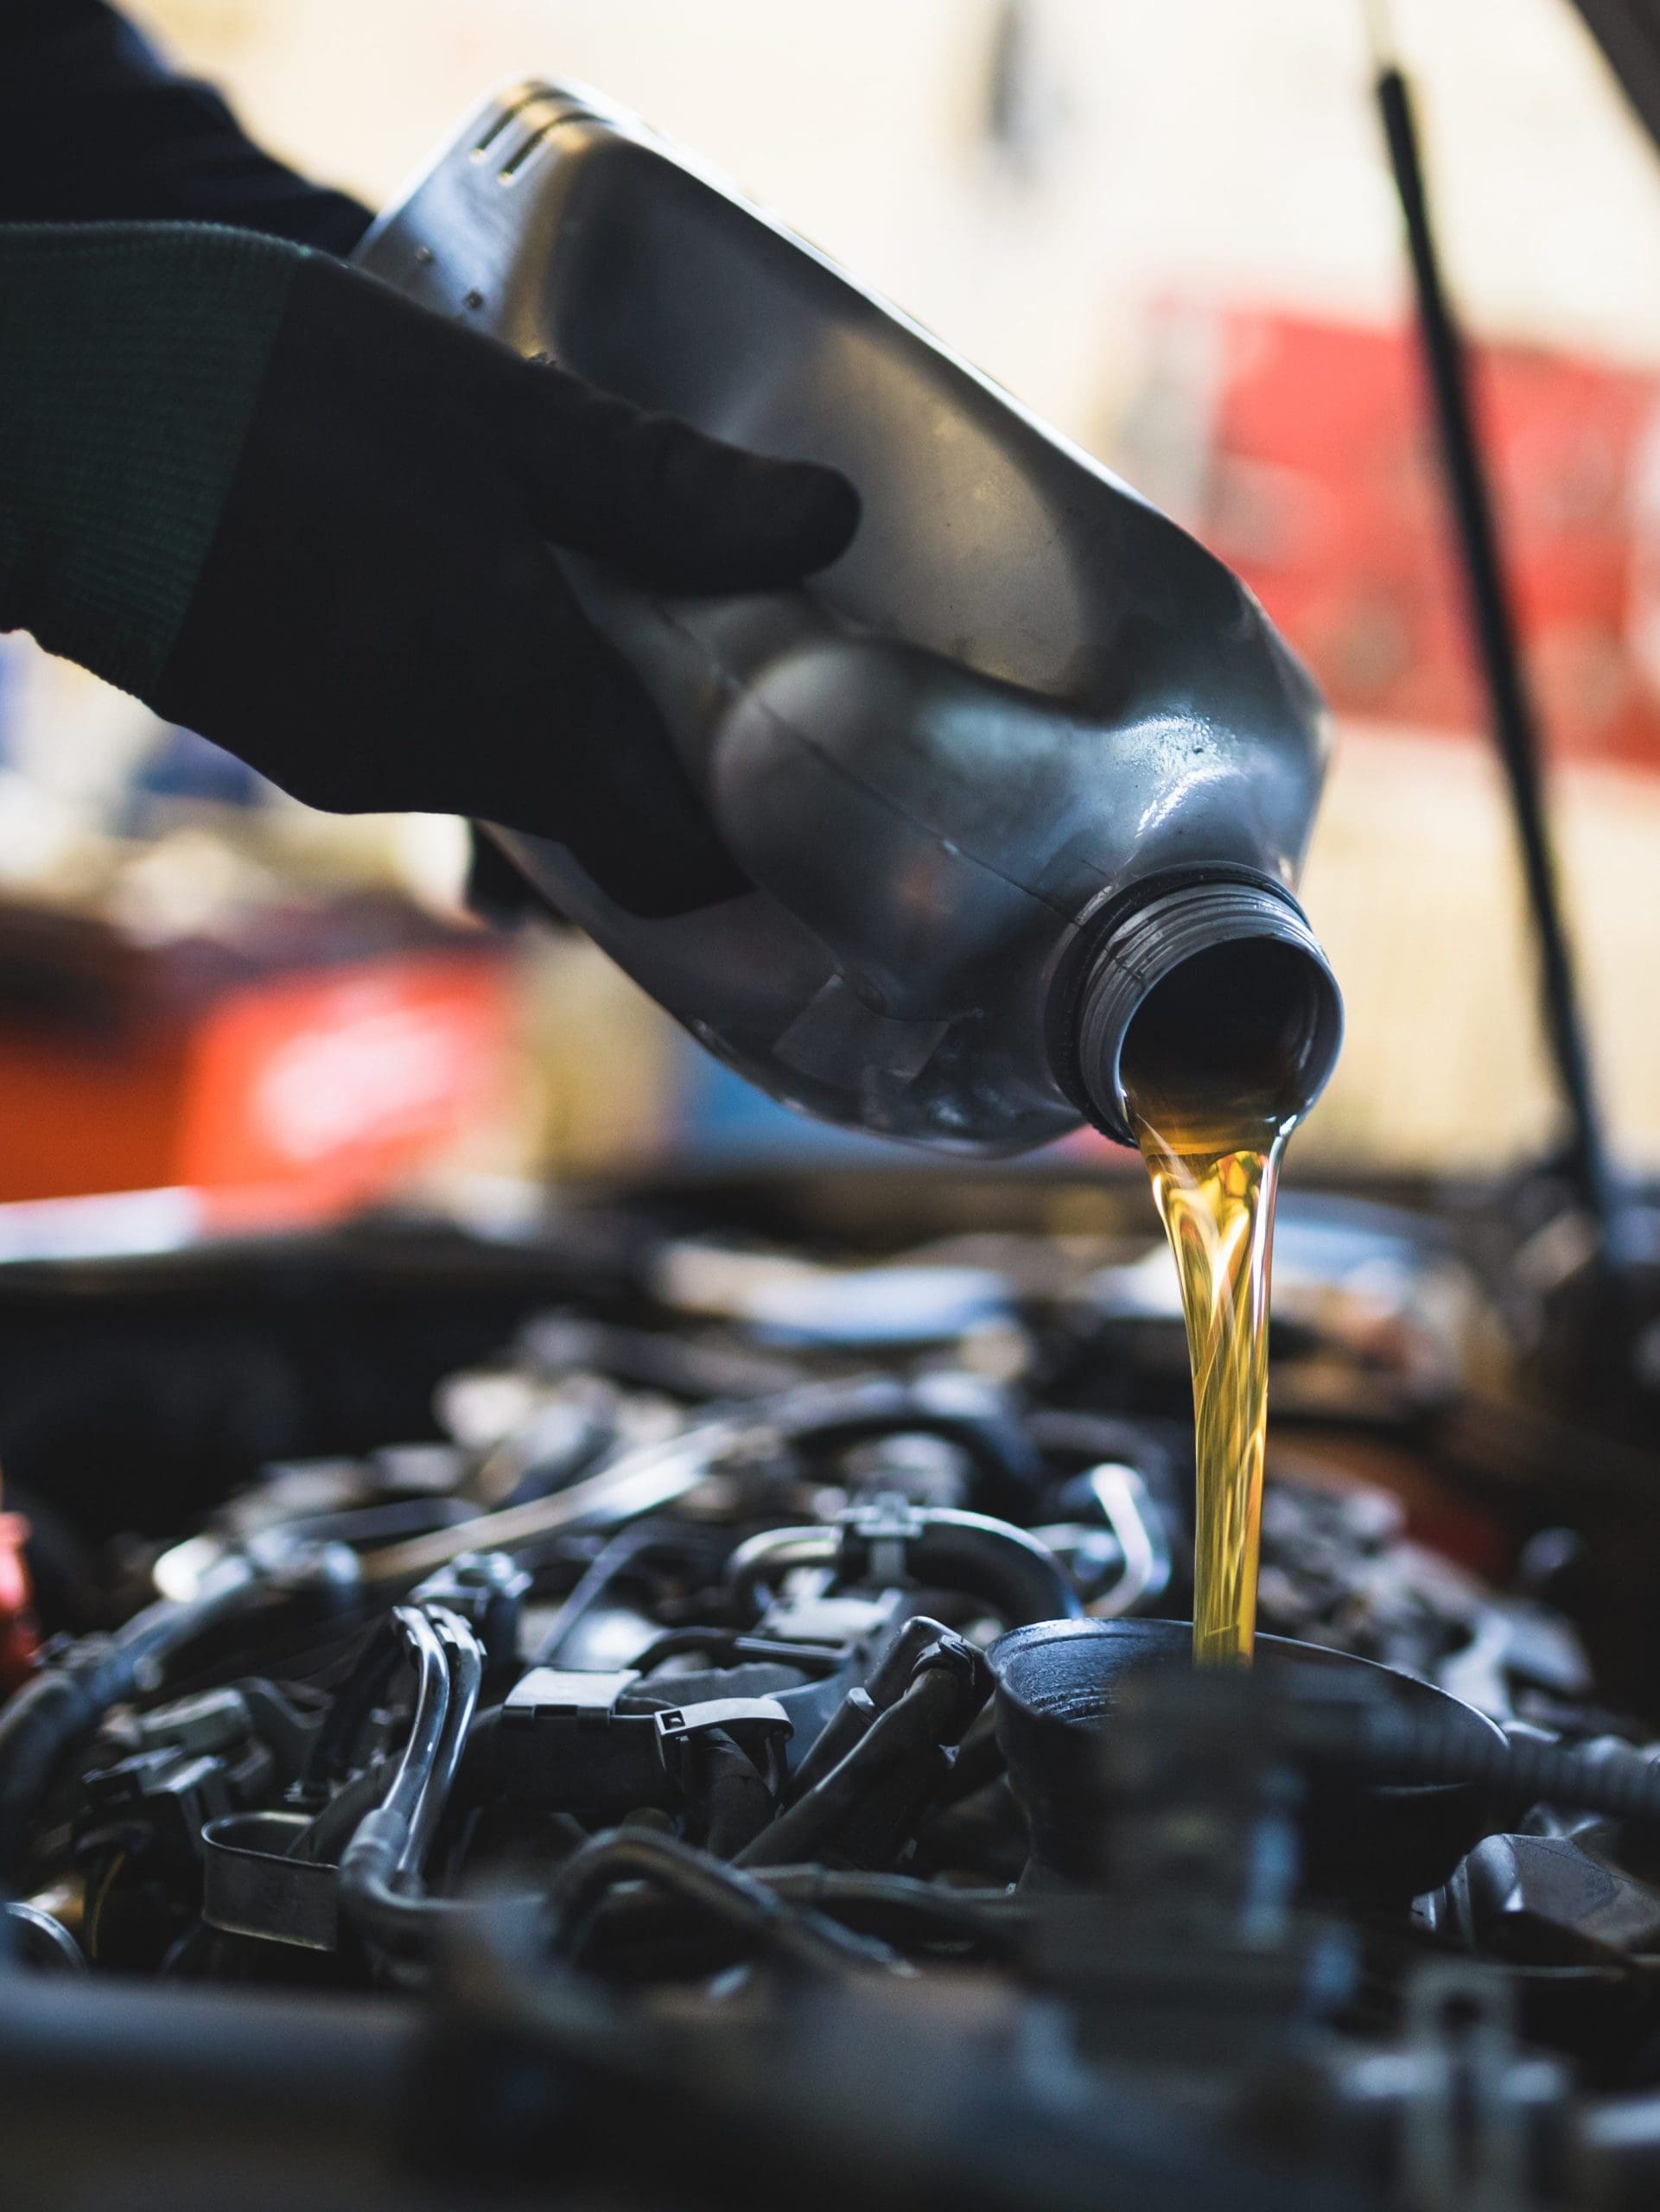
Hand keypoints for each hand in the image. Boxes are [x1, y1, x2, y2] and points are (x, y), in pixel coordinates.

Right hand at [149, 253, 857, 913]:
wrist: (27, 423)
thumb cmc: (246, 394)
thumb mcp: (483, 408)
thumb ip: (655, 486)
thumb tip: (822, 524)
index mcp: (515, 707)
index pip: (676, 863)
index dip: (746, 840)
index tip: (794, 765)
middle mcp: (439, 770)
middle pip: (602, 820)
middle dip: (666, 753)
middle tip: (713, 641)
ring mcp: (353, 763)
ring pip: (515, 775)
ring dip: (566, 705)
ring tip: (585, 581)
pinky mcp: (291, 734)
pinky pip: (429, 741)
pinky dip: (477, 690)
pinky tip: (466, 579)